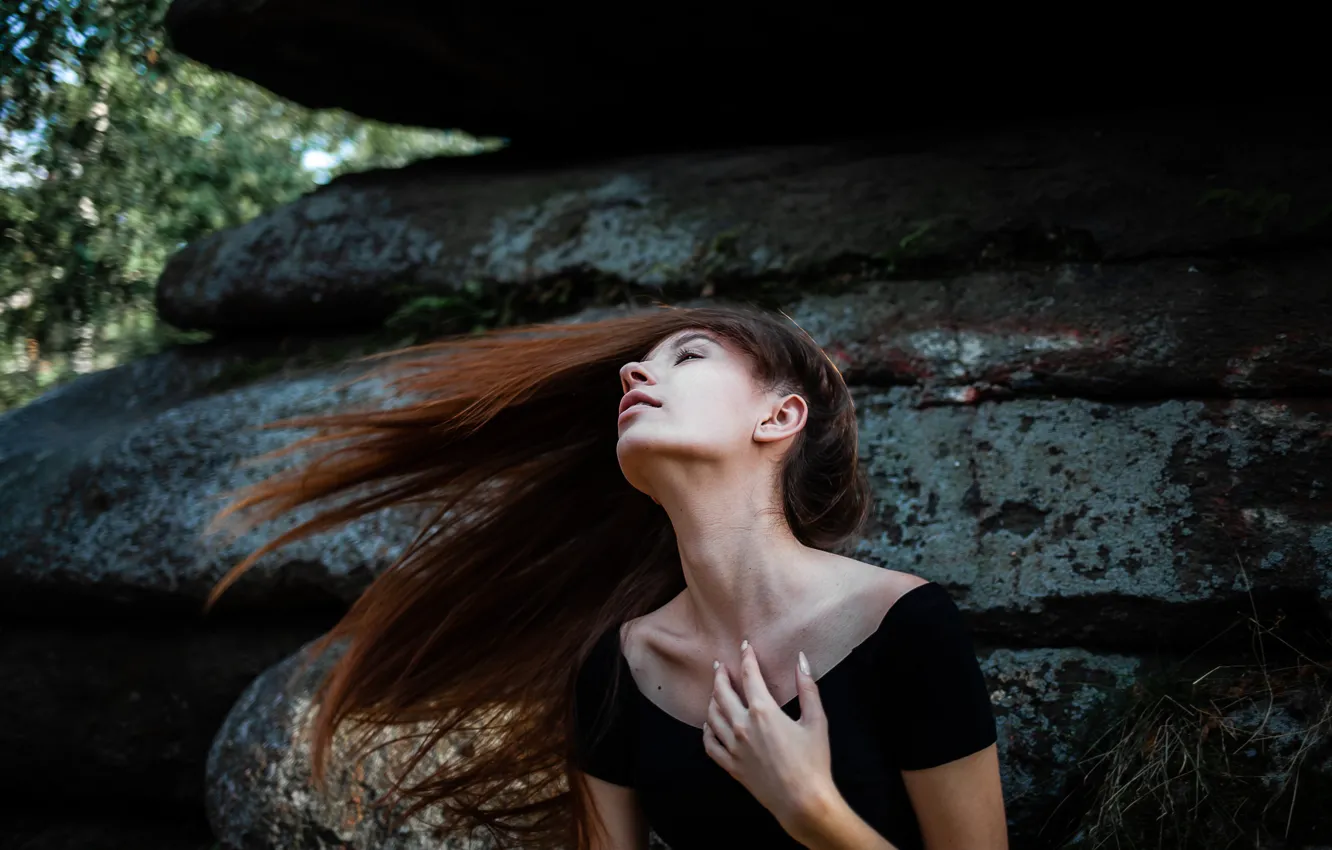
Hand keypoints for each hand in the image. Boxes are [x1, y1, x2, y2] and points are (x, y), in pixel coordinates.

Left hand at [702, 640, 836, 836]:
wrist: (802, 801)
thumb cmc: (813, 761)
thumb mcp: (816, 720)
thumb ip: (808, 688)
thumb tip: (801, 659)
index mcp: (763, 711)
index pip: (749, 675)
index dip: (746, 658)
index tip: (744, 646)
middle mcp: (742, 726)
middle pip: (722, 693)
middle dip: (720, 675)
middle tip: (718, 665)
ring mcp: (733, 747)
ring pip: (712, 716)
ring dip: (712, 699)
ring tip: (715, 691)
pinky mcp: (731, 765)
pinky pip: (710, 744)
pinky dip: (707, 730)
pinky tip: (710, 724)